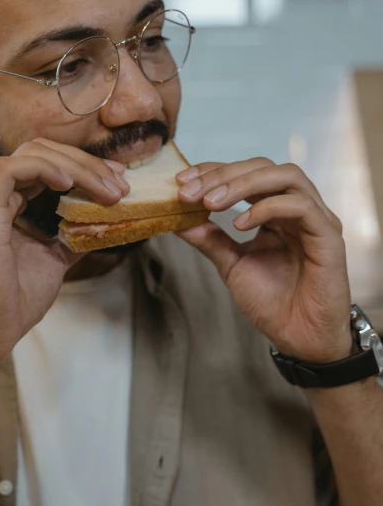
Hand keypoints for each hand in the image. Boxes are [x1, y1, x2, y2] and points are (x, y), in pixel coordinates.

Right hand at [0, 139, 128, 366]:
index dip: (84, 166)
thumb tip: (104, 222)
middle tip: (120, 183)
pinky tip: (69, 184)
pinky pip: (9, 169)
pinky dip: (43, 169)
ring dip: (75, 166)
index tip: (118, 179)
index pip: (46, 164)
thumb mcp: (54, 260)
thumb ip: (72, 236)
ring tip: (106, 188)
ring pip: (30, 154)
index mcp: (7, 204)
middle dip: (87, 163)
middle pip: (41, 151)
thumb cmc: (15, 301)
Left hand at [176, 158, 351, 362]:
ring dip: (242, 184)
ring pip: (284, 176)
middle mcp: (297, 208)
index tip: (181, 182)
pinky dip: (266, 207)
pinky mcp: (328, 235)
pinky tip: (239, 223)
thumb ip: (210, 240)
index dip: (213, 172)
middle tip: (190, 192)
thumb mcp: (232, 265)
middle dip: (222, 175)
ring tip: (210, 203)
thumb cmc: (273, 302)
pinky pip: (300, 206)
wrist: (299, 338)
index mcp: (275, 210)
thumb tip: (178, 220)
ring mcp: (315, 218)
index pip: (245, 174)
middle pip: (262, 167)